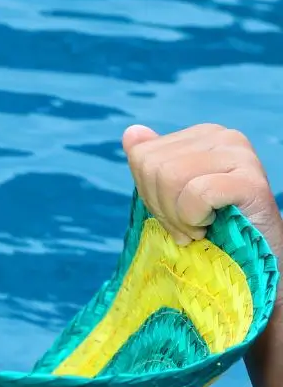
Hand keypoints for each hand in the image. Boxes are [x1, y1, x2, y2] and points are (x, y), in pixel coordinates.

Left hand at [122, 123, 282, 258]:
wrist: (256, 254)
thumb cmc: (213, 227)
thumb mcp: (173, 197)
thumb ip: (151, 166)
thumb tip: (130, 132)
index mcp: (200, 136)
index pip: (142, 157)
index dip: (149, 195)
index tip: (173, 214)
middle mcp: (221, 136)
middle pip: (153, 167)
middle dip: (162, 207)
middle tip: (186, 225)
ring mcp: (239, 154)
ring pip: (172, 178)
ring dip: (179, 217)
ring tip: (198, 227)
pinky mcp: (250, 180)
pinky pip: (197, 194)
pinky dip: (195, 218)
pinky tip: (211, 224)